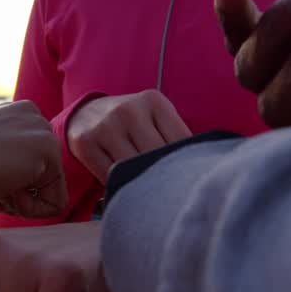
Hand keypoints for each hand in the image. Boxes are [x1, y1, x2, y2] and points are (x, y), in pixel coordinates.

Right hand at [0, 101, 68, 217]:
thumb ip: (11, 168)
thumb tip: (25, 192)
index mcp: (18, 117)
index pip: (35, 173)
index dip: (9, 188)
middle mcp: (36, 118)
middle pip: (47, 184)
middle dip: (17, 196)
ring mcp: (43, 132)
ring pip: (52, 195)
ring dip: (19, 202)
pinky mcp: (46, 150)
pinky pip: (54, 205)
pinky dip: (25, 209)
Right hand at [66, 91, 192, 182]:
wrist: (86, 113)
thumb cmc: (133, 121)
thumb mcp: (156, 116)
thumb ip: (177, 136)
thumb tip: (204, 166)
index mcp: (154, 101)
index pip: (180, 141)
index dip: (185, 162)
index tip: (186, 176)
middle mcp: (128, 111)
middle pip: (156, 157)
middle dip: (164, 175)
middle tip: (169, 190)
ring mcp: (105, 127)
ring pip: (133, 168)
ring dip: (142, 182)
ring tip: (149, 189)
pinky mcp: (85, 143)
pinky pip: (110, 175)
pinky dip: (121, 184)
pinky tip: (126, 184)